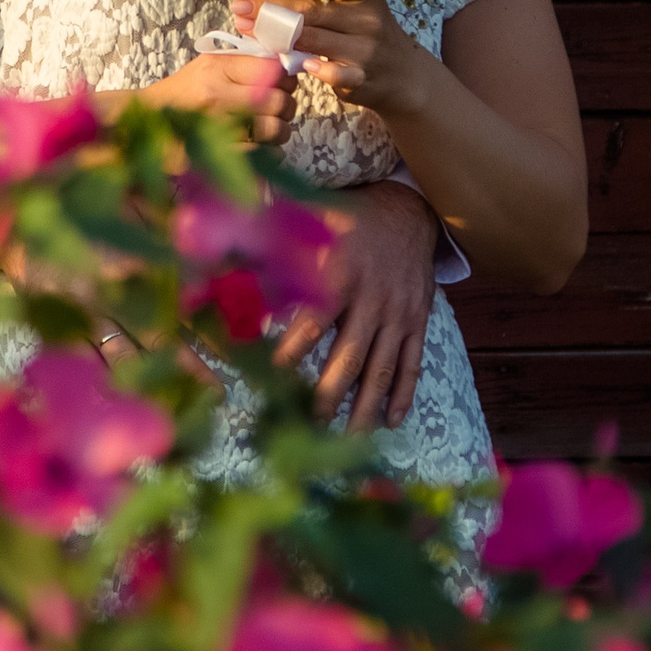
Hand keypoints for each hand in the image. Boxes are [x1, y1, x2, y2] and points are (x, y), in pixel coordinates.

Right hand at [126, 52, 287, 142]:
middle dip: (287, 108)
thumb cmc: (181, 93)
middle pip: (280, 102)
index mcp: (217, 67)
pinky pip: (263, 154)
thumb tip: (285, 68)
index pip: (274, 69)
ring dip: (279, 132)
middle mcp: (217, 94)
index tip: (282, 85)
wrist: (144, 121)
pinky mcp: (216, 154)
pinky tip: (260, 148)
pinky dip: (269, 154)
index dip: (286, 79)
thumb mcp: (207, 66)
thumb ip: (243, 63)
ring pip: (276, 130)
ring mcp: (217, 126)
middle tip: (277, 110)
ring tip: (268, 130)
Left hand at [231, 0, 437, 118]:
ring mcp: (365, 49)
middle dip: (272, 10)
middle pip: (313, 12)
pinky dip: (319, 70)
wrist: (405, 77)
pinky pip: (336, 73)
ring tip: (250, 33)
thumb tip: (266, 7)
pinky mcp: (362, 77)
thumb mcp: (357, 14)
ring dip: (279, 38)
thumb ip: (323, 9)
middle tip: (240, 6)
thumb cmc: (366, 39)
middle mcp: (367, 20)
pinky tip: (303, 65)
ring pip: (316, 40)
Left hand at [272, 177, 439, 430]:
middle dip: (329, 395)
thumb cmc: (347, 219)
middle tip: (309, 425)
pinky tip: (392, 422)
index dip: (292, 349)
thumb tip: (231, 274)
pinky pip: (413, 363)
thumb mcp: (310, 224)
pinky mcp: (419, 321)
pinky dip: (404, 394)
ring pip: (382, 369)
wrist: (408, 210)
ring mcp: (400, 314)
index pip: (313, 321)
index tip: (271, 375)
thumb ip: (274, 250)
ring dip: (366, 407)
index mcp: (341, 273)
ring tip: (349, 440)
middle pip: (350, 357)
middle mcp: (373, 298)